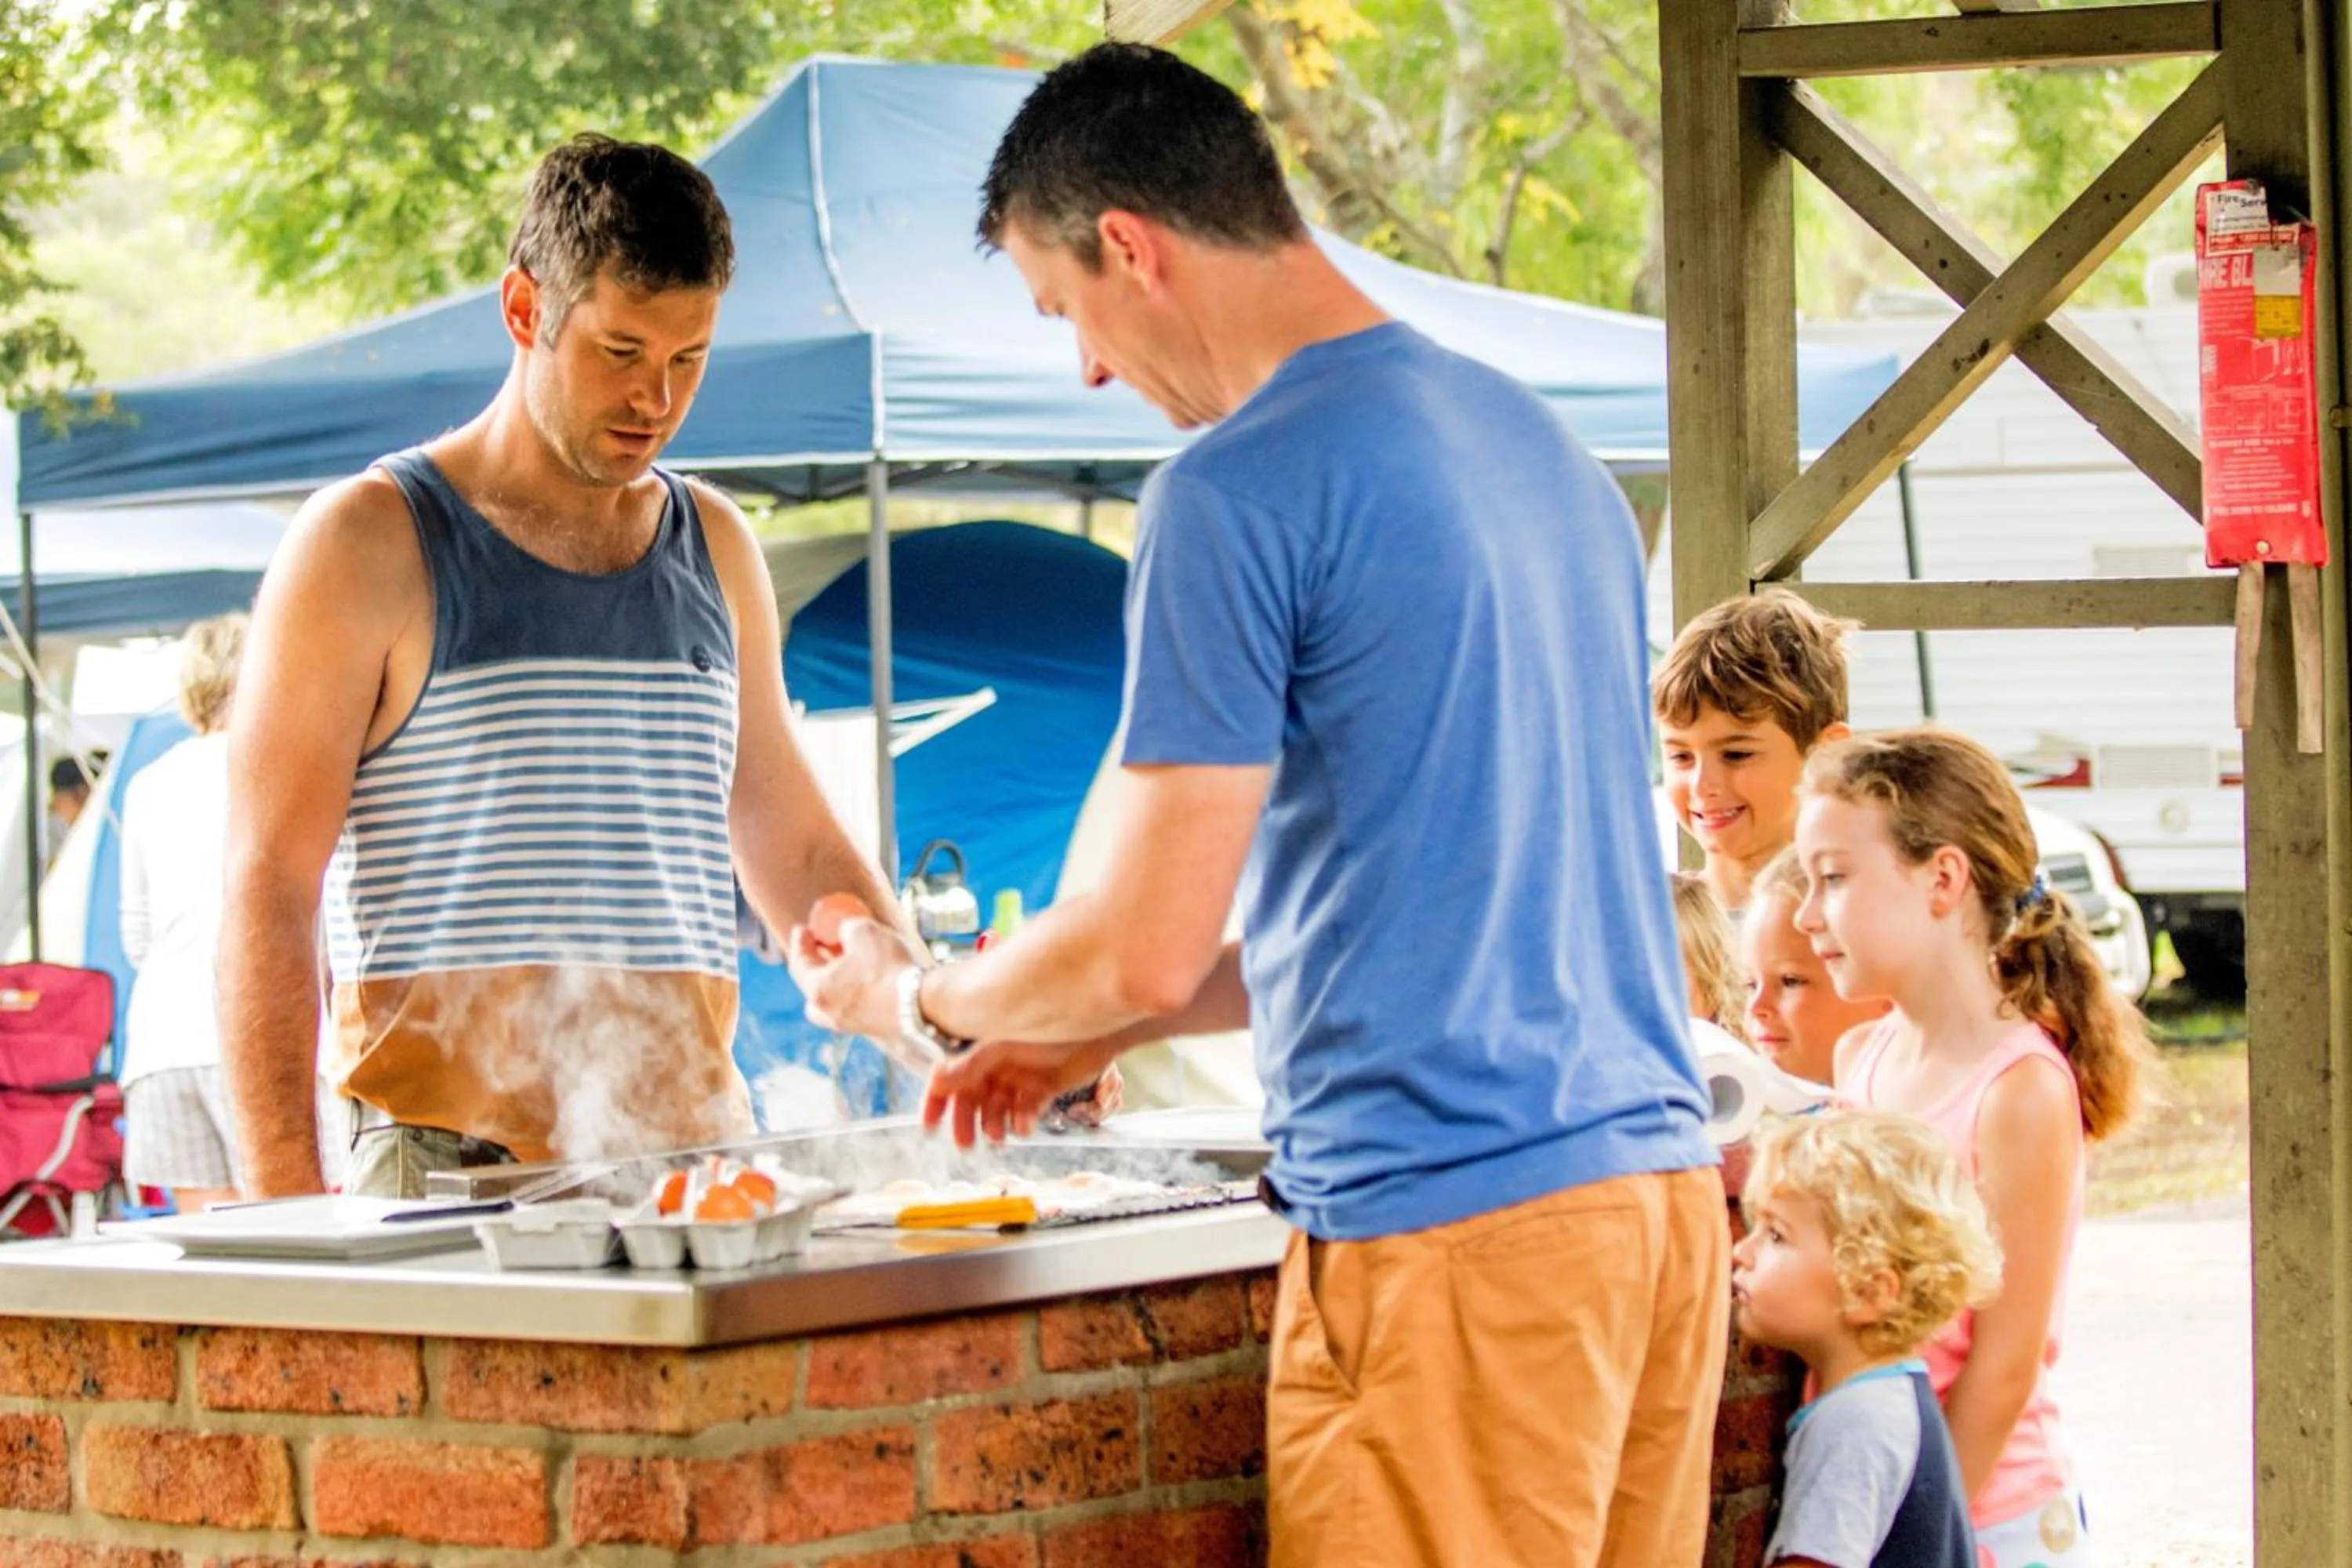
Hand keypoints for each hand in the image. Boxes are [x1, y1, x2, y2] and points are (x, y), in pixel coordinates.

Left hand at [786, 906, 918, 1043]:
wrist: (920, 1005)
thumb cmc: (887, 966)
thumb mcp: (862, 931)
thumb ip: (846, 927)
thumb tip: (844, 931)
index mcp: (818, 990)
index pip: (798, 963)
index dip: (799, 942)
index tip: (802, 928)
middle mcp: (828, 1012)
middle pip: (811, 986)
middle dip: (814, 964)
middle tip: (822, 947)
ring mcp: (849, 1025)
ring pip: (830, 1002)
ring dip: (834, 982)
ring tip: (845, 964)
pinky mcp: (870, 1029)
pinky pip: (852, 1008)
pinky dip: (852, 993)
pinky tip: (867, 980)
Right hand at [923, 1037, 1125, 1147]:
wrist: (1096, 1025)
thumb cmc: (1046, 1026)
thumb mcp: (1001, 1046)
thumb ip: (969, 1064)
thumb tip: (935, 1079)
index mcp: (982, 1049)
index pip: (951, 1078)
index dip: (936, 1101)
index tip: (929, 1127)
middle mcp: (999, 1064)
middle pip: (973, 1099)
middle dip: (966, 1122)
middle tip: (965, 1145)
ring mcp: (1021, 1077)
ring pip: (998, 1109)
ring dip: (994, 1126)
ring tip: (999, 1138)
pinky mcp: (1044, 1088)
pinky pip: (1026, 1111)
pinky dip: (1022, 1122)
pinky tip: (1024, 1126)